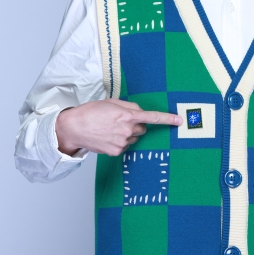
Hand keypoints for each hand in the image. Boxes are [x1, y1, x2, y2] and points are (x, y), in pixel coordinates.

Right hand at [55, 99, 181, 156]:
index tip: (179, 121)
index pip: (152, 117)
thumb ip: (129, 106)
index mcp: (127, 115)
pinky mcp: (116, 152)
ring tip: (110, 129)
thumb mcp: (111, 103)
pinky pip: (125, 146)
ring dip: (127, 134)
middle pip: (142, 129)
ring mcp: (122, 142)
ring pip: (133, 138)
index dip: (167, 119)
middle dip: (136, 125)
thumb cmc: (91, 112)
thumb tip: (140, 112)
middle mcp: (127, 130)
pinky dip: (119, 142)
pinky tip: (107, 137)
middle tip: (120, 121)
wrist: (74, 127)